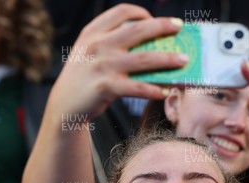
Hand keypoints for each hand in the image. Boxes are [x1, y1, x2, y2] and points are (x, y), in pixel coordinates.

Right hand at [46, 4, 188, 118]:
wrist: (65, 105)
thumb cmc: (85, 78)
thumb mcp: (89, 52)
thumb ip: (110, 43)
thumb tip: (152, 45)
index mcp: (93, 32)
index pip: (121, 12)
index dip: (141, 12)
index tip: (154, 19)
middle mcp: (97, 45)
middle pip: (138, 30)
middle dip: (162, 27)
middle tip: (179, 28)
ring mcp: (102, 66)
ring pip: (143, 59)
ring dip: (167, 59)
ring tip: (184, 60)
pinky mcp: (106, 87)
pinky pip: (137, 87)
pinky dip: (153, 89)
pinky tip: (164, 91)